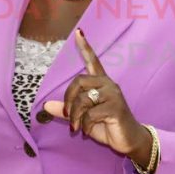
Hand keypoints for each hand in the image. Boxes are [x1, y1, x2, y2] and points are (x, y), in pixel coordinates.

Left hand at [43, 29, 152, 164]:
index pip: (92, 61)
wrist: (129, 141)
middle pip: (79, 81)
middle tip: (67, 115)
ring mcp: (113, 95)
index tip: (78, 32)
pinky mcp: (116, 108)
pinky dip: (83, 124)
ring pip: (83, 99)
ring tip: (76, 127)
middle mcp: (108, 84)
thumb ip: (67, 110)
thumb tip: (45, 106)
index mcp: (101, 83)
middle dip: (68, 99)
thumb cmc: (107, 126)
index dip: (85, 47)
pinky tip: (86, 131)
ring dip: (74, 116)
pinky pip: (90, 113)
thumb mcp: (83, 118)